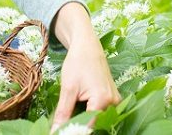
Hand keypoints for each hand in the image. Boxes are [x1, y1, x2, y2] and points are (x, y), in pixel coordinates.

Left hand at [50, 3, 120, 131]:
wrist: (87, 46)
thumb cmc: (78, 62)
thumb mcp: (68, 89)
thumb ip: (63, 113)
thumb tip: (56, 131)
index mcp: (103, 99)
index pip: (88, 126)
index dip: (73, 132)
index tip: (60, 133)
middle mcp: (113, 102)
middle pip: (94, 124)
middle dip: (77, 126)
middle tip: (61, 127)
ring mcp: (115, 100)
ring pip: (97, 119)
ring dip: (82, 120)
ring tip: (69, 116)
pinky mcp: (113, 99)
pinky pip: (100, 112)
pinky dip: (88, 114)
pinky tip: (78, 111)